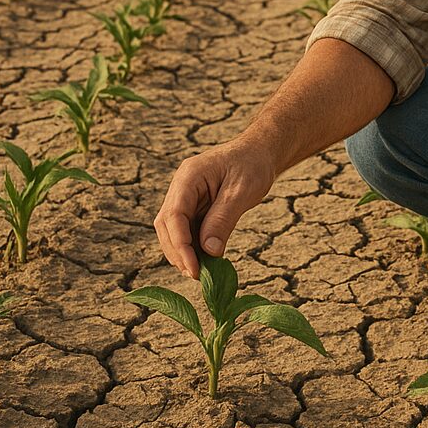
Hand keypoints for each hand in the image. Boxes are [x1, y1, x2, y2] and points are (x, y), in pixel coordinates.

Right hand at [154, 134, 275, 278]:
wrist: (261, 152)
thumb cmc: (253, 164)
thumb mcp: (242, 191)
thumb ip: (223, 219)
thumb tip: (209, 251)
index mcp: (189, 176)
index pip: (174, 216)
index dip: (180, 245)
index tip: (193, 269)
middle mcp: (181, 187)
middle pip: (167, 225)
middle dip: (178, 252)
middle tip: (196, 275)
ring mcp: (186, 196)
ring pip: (174, 230)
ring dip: (184, 252)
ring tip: (201, 272)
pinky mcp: (195, 205)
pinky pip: (188, 229)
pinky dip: (194, 246)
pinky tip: (206, 260)